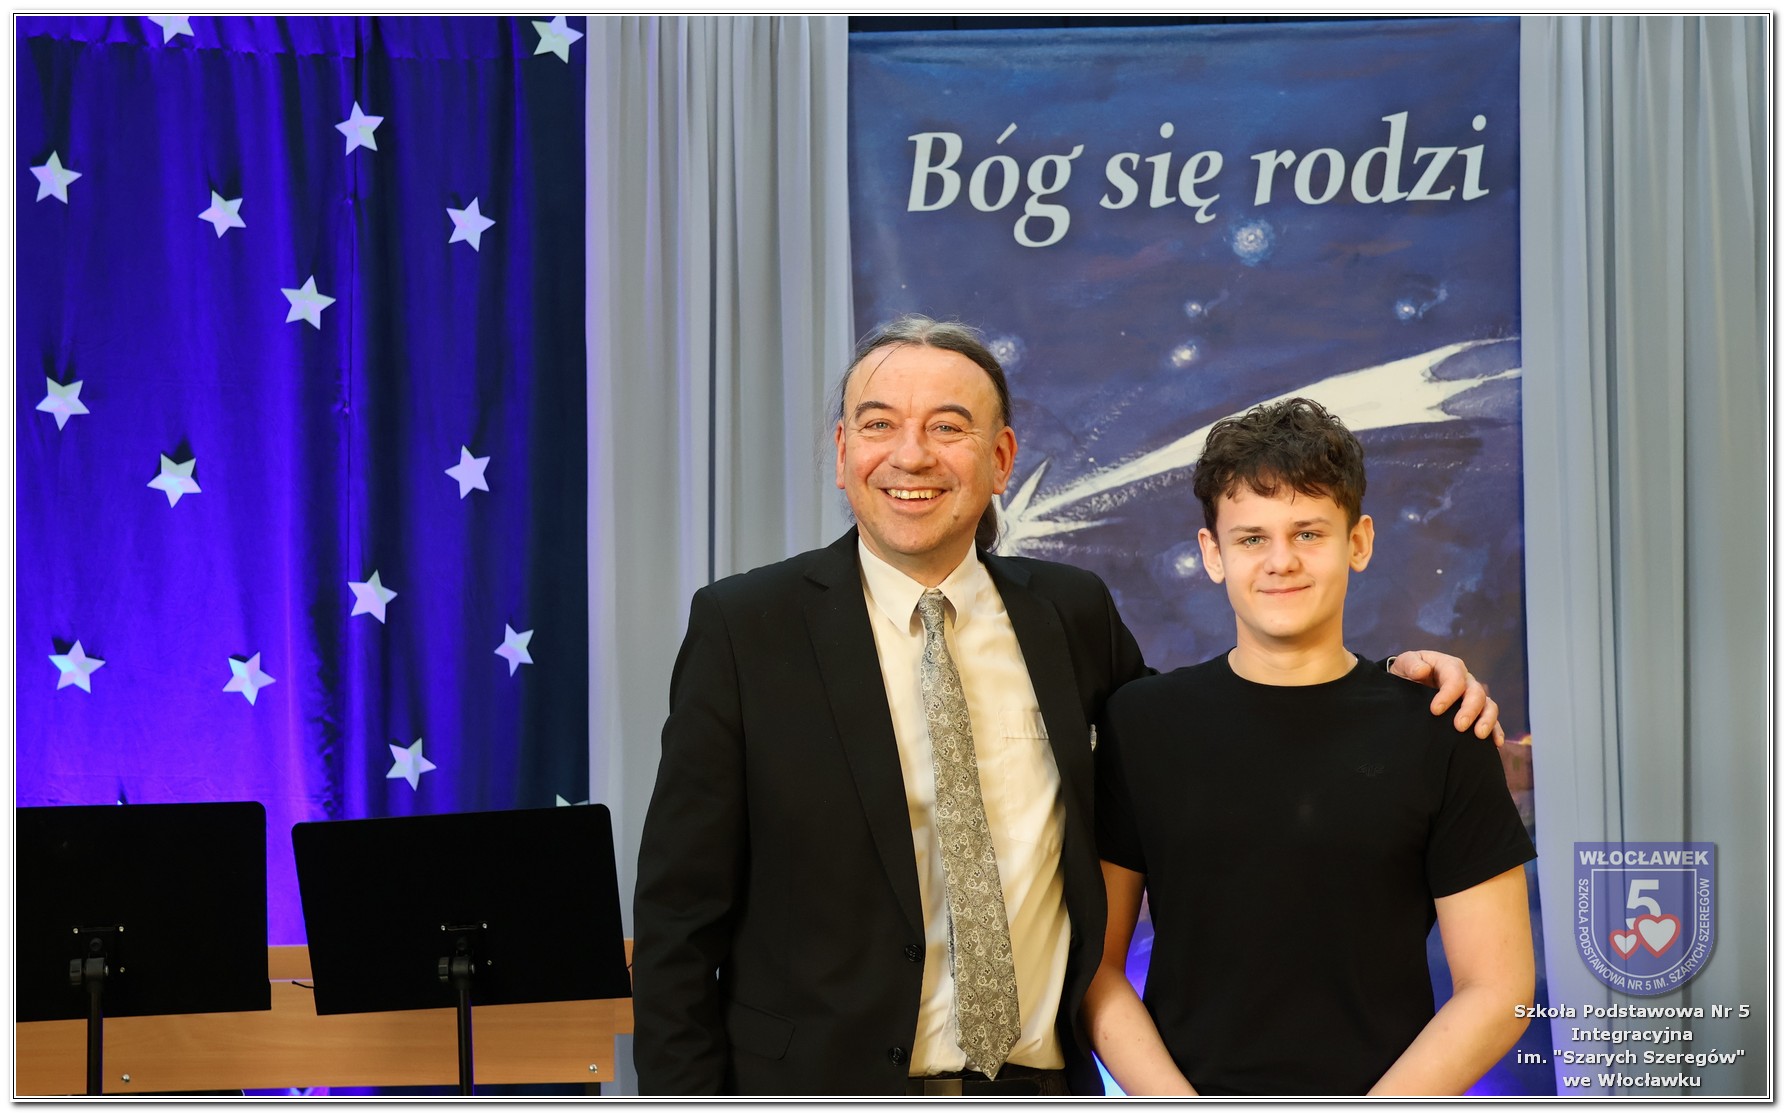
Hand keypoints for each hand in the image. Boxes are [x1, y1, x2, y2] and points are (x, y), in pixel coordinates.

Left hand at [1388, 651, 1503, 744]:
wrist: (1408, 684)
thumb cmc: (1407, 673)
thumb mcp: (1404, 664)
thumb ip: (1410, 664)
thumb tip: (1422, 670)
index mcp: (1450, 666)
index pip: (1455, 678)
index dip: (1448, 694)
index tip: (1435, 710)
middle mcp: (1466, 680)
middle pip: (1476, 692)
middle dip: (1469, 710)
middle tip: (1459, 726)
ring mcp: (1472, 696)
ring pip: (1488, 705)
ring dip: (1487, 720)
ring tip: (1479, 735)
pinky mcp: (1476, 711)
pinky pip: (1491, 719)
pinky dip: (1496, 730)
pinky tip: (1496, 743)